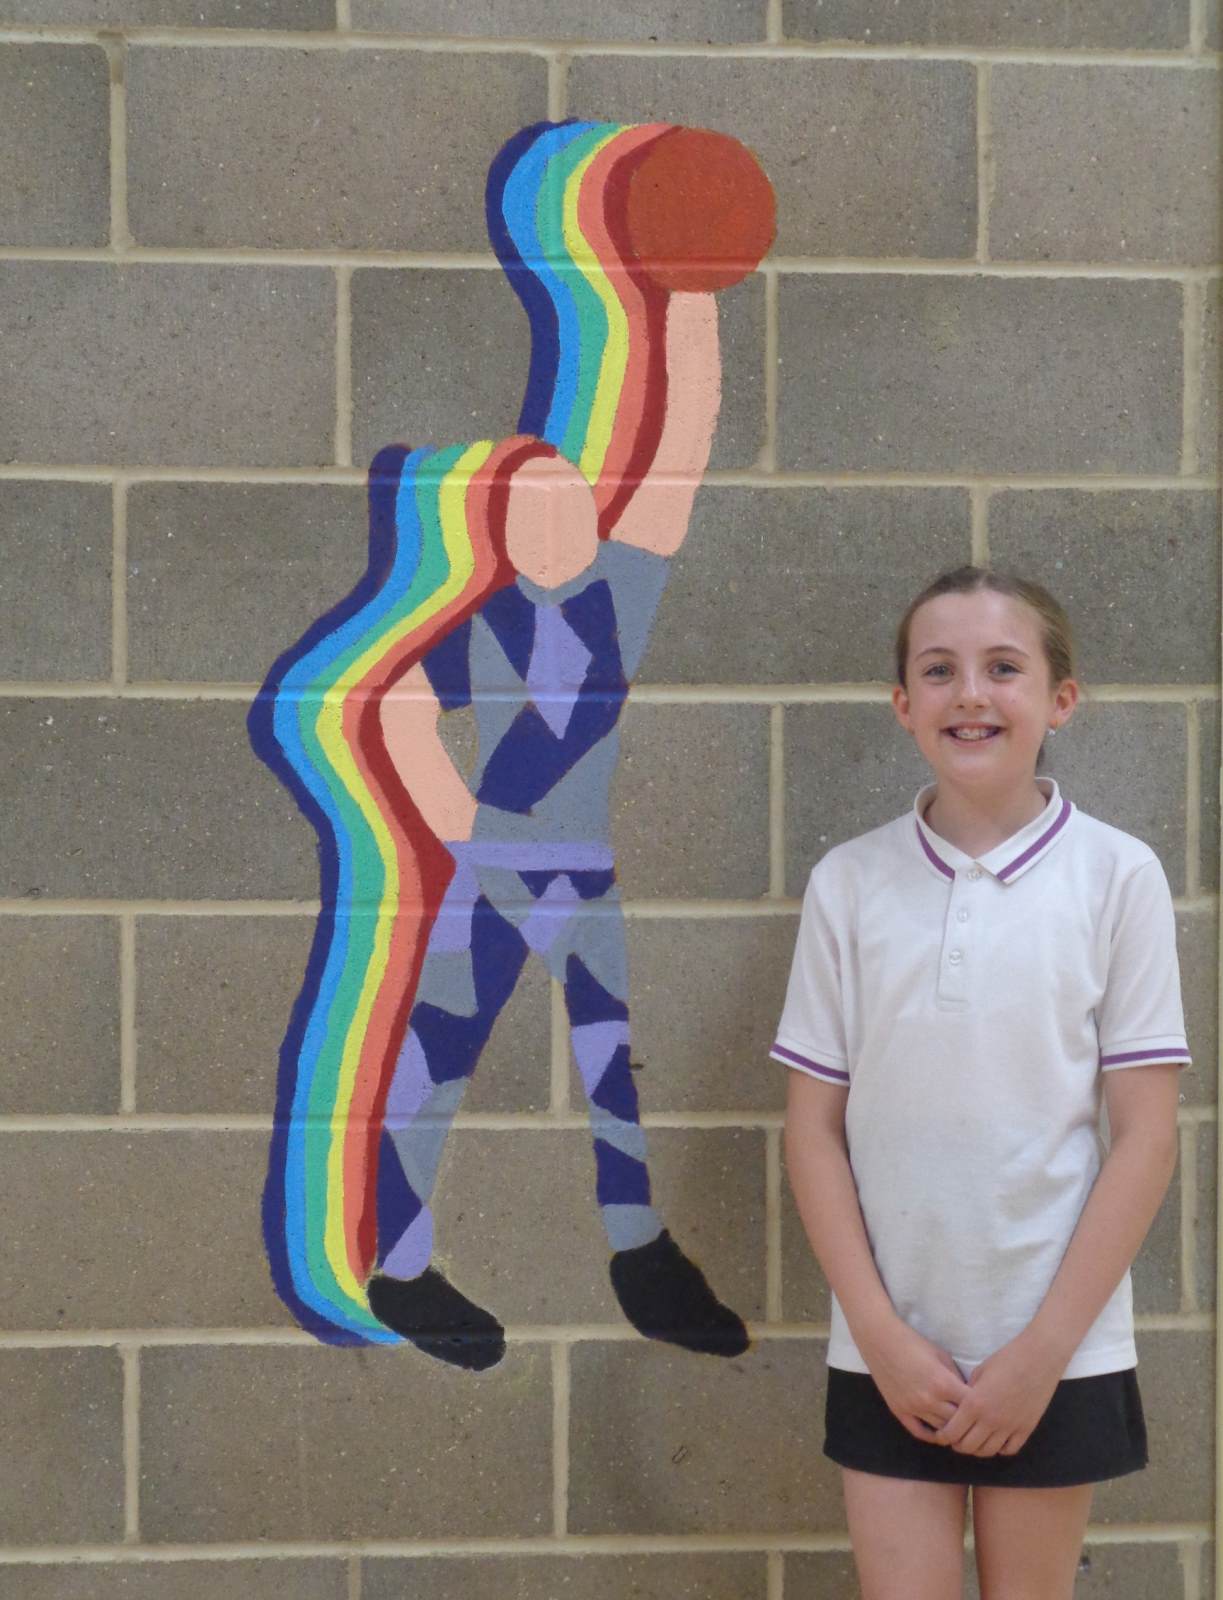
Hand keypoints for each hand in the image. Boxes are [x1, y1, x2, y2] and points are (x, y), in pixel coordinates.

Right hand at [858, 1319, 971, 1445]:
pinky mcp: (899, 1411)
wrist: (880, 1340)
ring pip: (941, 1430)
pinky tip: (940, 1434)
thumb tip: (968, 1394)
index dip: (981, 1407)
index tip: (986, 1408)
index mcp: (943, 1383)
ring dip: (952, 1430)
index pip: (971, 1406)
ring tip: (962, 1429)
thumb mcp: (941, 1355)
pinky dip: (932, 1436)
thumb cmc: (913, 1342)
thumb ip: (956, 1377)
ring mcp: (913, 1408)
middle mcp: (930, 1400)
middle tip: (976, 1422)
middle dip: (969, 1422)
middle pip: (958, 1422)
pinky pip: (920, 1432)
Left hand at [928, 1328, 1064, 1456]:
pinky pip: (1010, 1449)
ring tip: (974, 1442)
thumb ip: (968, 1392)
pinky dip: (1000, 1449)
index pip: (953, 1432)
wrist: (1038, 1359)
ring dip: (978, 1450)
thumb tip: (963, 1406)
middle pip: (969, 1446)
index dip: (944, 1437)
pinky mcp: (1026, 1429)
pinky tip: (996, 1441)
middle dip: (958, 1445)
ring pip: (989, 1451)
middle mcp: (991, 1420)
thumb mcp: (980, 1372)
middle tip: (956, 1441)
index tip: (942, 1435)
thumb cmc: (1006, 1359)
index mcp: (974, 1404)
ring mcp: (1010, 1427)